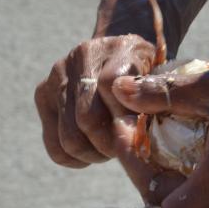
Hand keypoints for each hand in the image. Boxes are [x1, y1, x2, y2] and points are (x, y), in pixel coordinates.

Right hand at [34, 35, 184, 203]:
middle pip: (87, 119)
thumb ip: (158, 99)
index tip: (140, 131)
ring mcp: (58, 74)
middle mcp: (83, 55)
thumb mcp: (166, 82)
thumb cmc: (153, 80)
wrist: (125, 56)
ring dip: (94, 154)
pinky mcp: (42, 94)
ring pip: (70, 138)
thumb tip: (138, 129)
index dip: (126, 118)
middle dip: (110, 144)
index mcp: (120, 48)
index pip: (111, 86)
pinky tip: (92, 152)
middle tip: (125, 147)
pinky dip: (75, 159)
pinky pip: (55, 147)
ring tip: (110, 149)